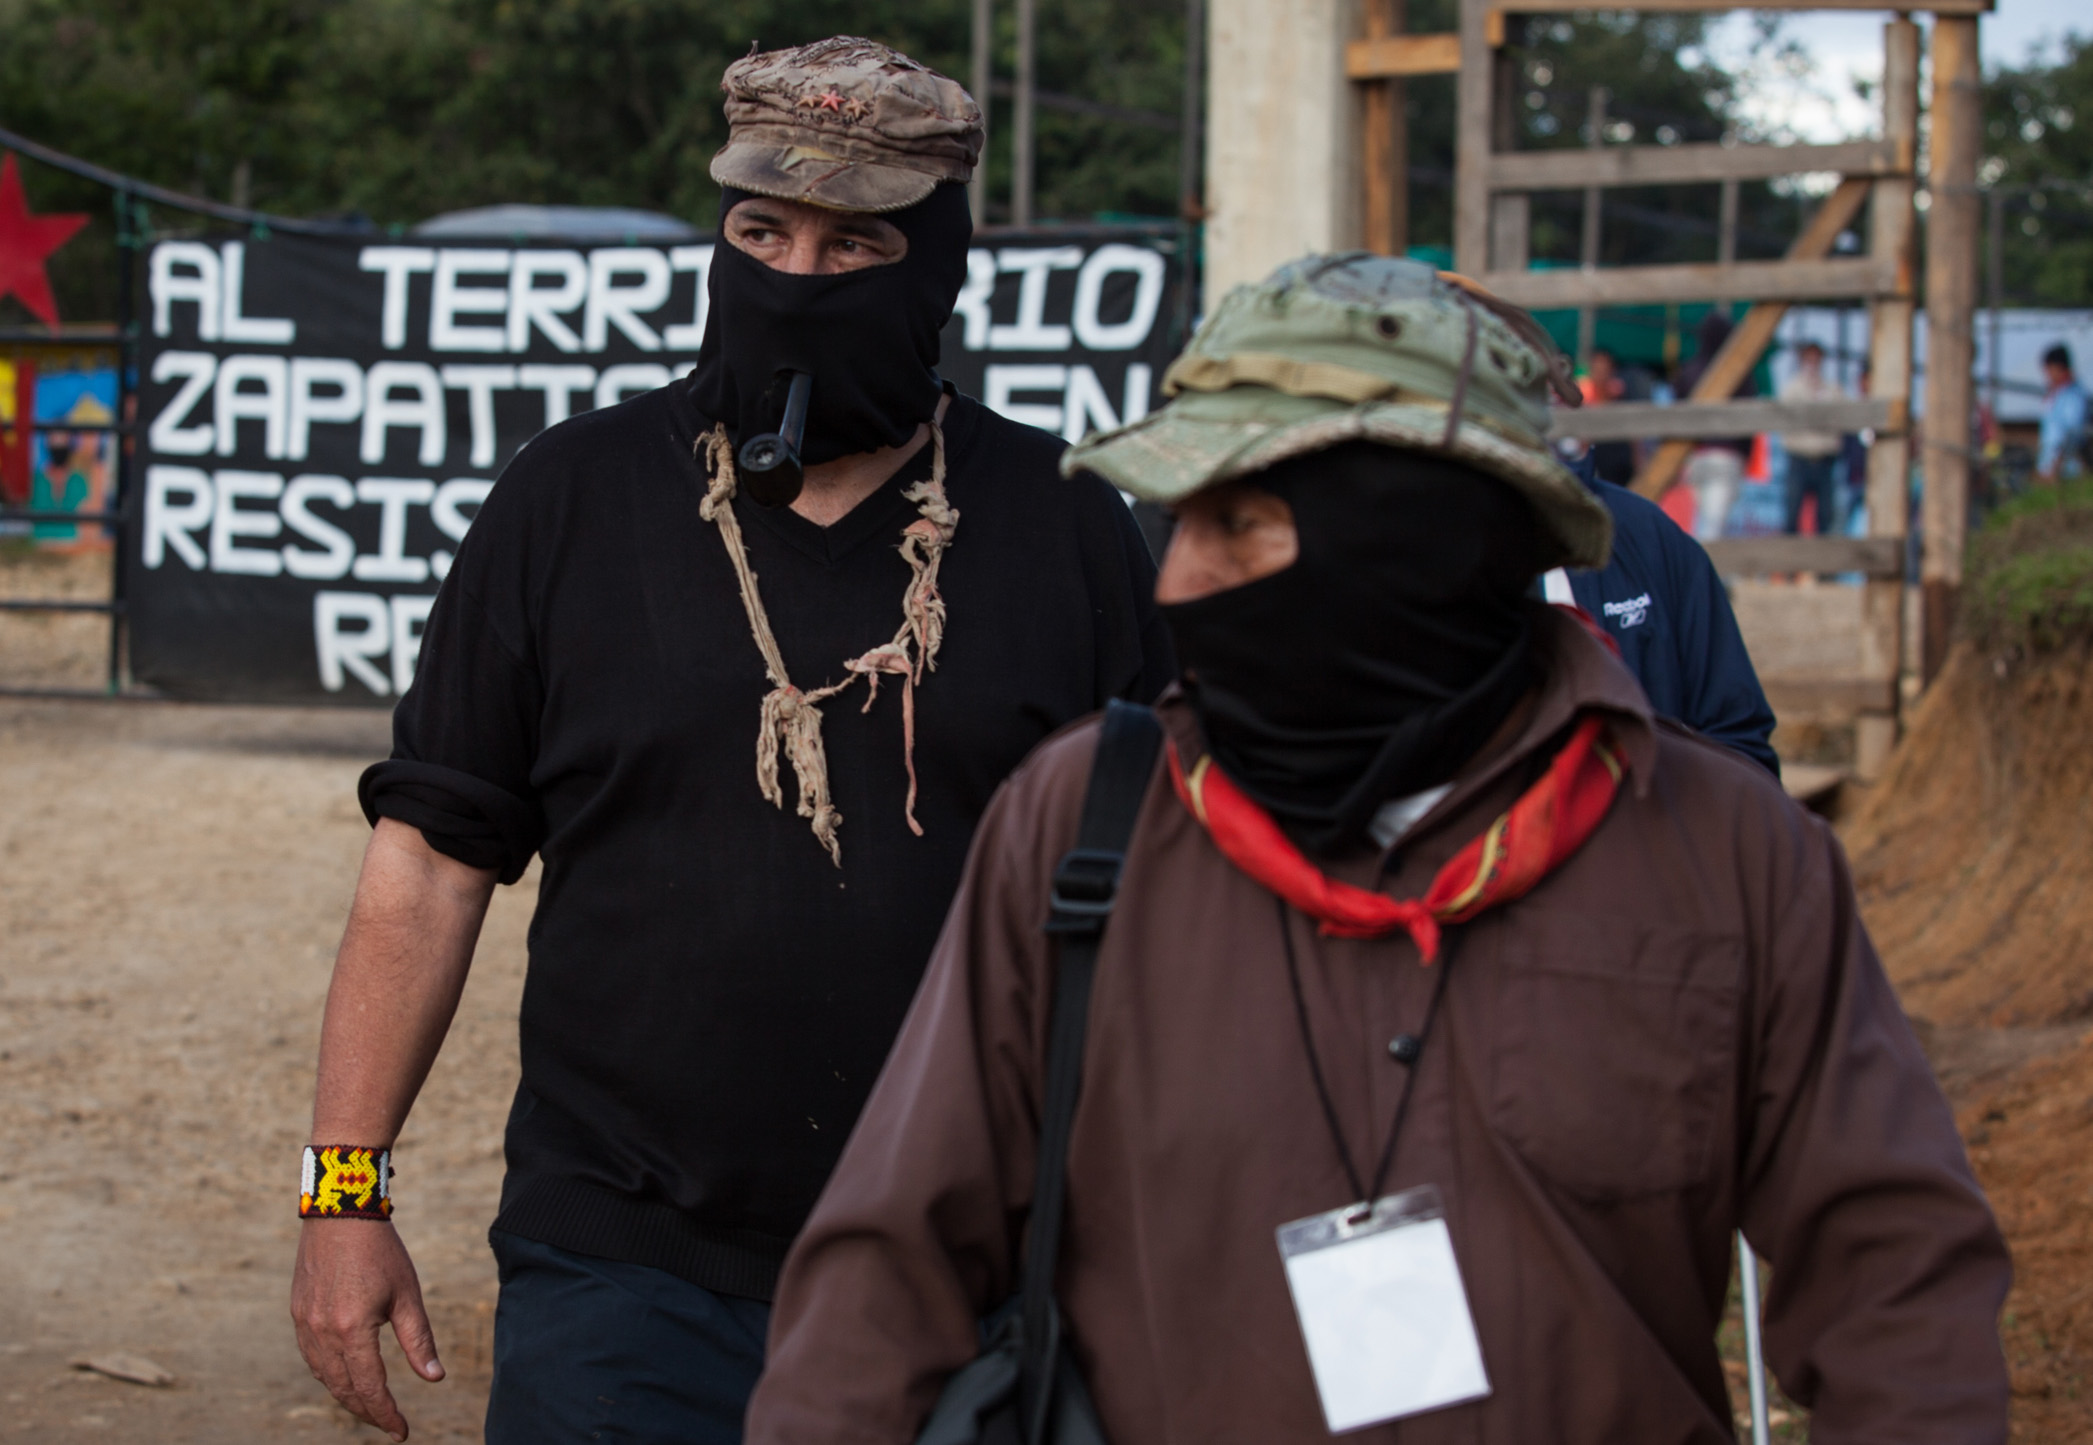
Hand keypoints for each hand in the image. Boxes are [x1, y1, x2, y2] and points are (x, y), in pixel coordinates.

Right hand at [291, 1219, 443, 1440]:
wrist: (341, 1211)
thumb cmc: (381, 1250)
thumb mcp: (407, 1294)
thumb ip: (419, 1340)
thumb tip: (435, 1379)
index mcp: (352, 1330)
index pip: (369, 1388)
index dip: (386, 1414)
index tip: (402, 1432)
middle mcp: (322, 1332)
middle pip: (343, 1389)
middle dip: (367, 1412)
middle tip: (389, 1424)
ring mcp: (305, 1324)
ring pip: (324, 1376)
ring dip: (346, 1395)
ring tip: (370, 1406)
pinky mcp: (298, 1313)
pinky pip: (311, 1356)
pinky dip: (329, 1374)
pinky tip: (345, 1376)